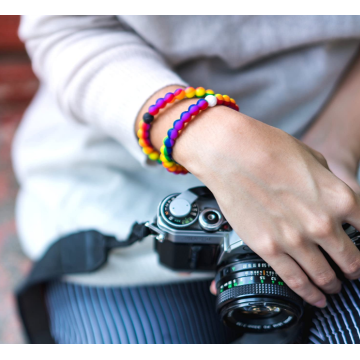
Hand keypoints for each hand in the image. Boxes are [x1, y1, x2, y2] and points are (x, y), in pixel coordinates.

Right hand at [173, 107, 359, 307]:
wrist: (231, 152)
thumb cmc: (268, 149)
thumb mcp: (312, 159)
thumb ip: (327, 185)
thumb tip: (328, 200)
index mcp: (339, 198)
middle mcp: (322, 223)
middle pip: (351, 260)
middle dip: (354, 269)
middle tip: (351, 272)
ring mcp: (294, 240)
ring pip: (324, 276)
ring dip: (332, 284)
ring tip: (332, 287)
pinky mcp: (268, 248)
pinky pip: (295, 280)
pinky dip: (309, 294)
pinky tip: (315, 298)